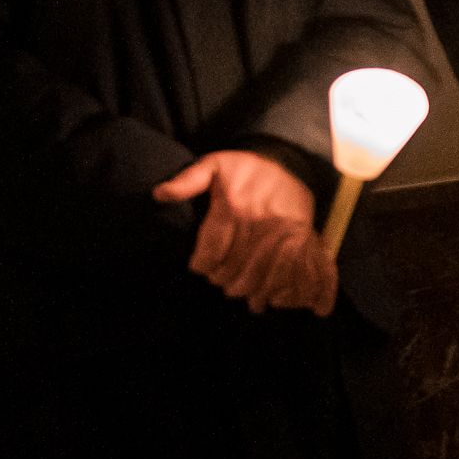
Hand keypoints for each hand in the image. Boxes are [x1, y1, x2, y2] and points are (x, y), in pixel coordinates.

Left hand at [153, 150, 335, 315]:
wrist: (289, 162)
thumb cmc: (245, 168)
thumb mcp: (212, 165)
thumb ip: (186, 181)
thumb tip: (159, 194)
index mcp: (231, 208)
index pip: (210, 255)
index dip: (202, 267)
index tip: (201, 267)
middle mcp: (256, 222)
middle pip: (233, 271)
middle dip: (223, 280)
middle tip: (219, 279)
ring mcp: (281, 233)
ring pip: (258, 277)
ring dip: (247, 289)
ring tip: (239, 289)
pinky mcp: (299, 239)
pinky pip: (286, 273)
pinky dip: (275, 289)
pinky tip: (268, 296)